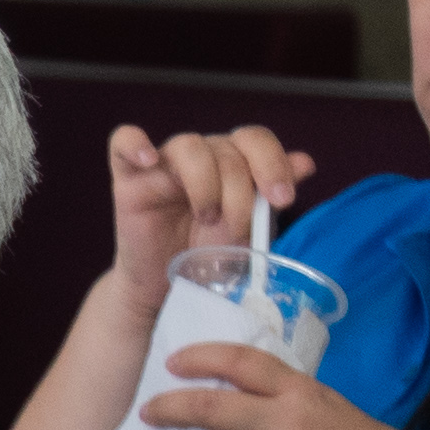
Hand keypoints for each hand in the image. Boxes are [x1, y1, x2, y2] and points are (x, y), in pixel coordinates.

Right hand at [103, 122, 312, 305]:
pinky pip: (123, 143)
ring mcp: (163, 164)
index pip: (255, 139)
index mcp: (231, 161)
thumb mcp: (249, 229)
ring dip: (205, 183)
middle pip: (226, 148)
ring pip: (188, 145)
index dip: (272, 162)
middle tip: (239, 228)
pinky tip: (150, 160)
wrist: (168, 290)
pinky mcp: (129, 179)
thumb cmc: (208, 257)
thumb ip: (270, 196)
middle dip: (241, 190)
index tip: (283, 199)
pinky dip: (135, 143)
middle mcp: (200, 155)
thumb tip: (306, 162)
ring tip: (207, 218)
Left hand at [137, 345, 429, 429]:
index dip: (201, 357)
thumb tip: (236, 402)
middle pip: (207, 408)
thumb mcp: (331, 408)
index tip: (173, 362)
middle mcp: (286, 424)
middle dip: (168, 409)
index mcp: (301, 393)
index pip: (242, 362)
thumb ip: (286, 402)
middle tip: (149, 413)